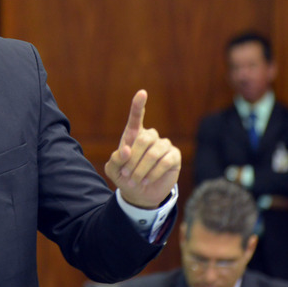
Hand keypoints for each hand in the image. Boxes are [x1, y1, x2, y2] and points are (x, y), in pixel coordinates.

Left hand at [104, 90, 180, 208]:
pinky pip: (165, 161)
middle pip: (144, 139)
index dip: (138, 105)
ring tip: (135, 180)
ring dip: (141, 169)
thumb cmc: (125, 177)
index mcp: (133, 135)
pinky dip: (153, 173)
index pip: (136, 117)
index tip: (142, 93)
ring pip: (154, 152)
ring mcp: (164, 145)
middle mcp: (150, 136)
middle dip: (133, 159)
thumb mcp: (113, 170)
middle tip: (126, 174)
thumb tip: (125, 150)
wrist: (140, 194)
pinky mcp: (174, 156)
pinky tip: (147, 180)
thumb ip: (115, 159)